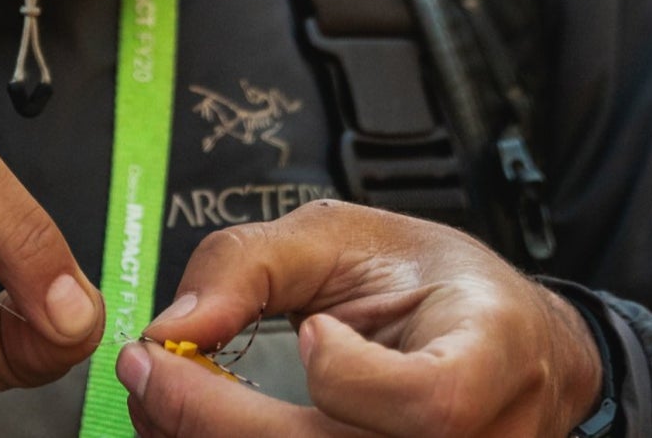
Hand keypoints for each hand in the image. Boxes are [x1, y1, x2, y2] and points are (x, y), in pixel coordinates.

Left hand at [116, 200, 602, 436]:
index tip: (311, 331)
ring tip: (161, 399)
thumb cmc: (430, 282)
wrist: (505, 341)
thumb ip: (253, 263)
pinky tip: (196, 425)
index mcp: (488, 354)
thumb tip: (176, 323)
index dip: (358, 378)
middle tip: (146, 371)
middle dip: (222, 420)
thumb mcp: (345, 235)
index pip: (433, 402)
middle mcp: (484, 437)